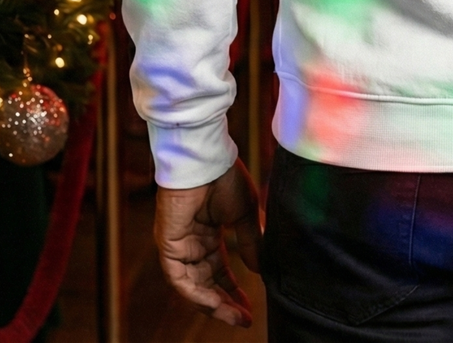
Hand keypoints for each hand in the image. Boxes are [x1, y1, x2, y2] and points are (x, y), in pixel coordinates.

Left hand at [154, 159, 260, 327]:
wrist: (207, 157)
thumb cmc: (225, 177)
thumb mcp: (246, 214)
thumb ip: (251, 242)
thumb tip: (260, 270)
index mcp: (209, 234)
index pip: (220, 271)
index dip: (234, 290)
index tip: (251, 308)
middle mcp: (192, 243)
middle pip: (207, 283)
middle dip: (225, 303)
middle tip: (243, 319)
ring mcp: (178, 245)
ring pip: (192, 286)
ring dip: (213, 303)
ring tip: (234, 316)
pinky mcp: (168, 244)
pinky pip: (179, 278)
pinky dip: (196, 293)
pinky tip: (215, 302)